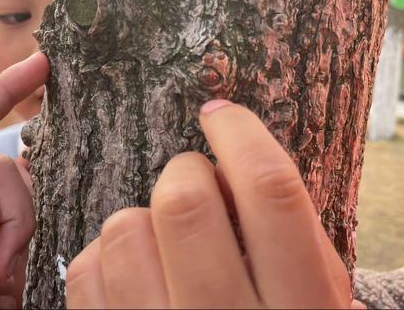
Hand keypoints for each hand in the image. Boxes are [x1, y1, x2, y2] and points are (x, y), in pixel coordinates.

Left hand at [67, 100, 350, 308]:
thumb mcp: (315, 300)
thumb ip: (293, 238)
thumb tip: (242, 161)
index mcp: (299, 306)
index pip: (269, 190)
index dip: (241, 135)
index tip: (220, 113)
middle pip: (182, 201)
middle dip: (183, 174)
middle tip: (194, 186)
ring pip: (125, 228)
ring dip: (143, 218)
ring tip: (164, 243)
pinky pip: (88, 267)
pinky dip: (107, 254)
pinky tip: (133, 275)